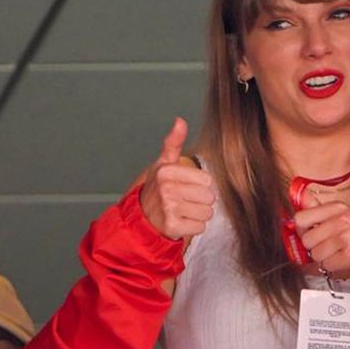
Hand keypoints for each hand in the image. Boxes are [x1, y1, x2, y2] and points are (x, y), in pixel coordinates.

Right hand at [138, 118, 214, 239]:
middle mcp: (167, 189)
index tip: (184, 186)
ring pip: (206, 213)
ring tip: (182, 211)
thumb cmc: (156, 189)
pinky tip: (180, 222)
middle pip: (209, 197)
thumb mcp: (163, 164)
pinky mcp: (172, 226)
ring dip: (197, 215)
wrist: (140, 217)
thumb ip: (173, 143)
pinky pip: (200, 227)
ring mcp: (169, 208)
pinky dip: (193, 227)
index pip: (207, 180)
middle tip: (183, 200)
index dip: (199, 185)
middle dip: (199, 201)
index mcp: (167, 171)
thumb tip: (180, 121)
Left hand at [293, 198, 349, 279]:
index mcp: (338, 208)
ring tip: (339, 255)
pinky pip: (327, 266)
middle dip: (314, 249)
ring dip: (325, 260)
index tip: (308, 234)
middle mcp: (343, 220)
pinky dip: (333, 269)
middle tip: (329, 248)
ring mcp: (348, 238)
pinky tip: (344, 263)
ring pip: (316, 255)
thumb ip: (322, 210)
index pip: (301, 218)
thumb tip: (301, 199)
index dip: (301, 231)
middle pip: (306, 240)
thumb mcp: (347, 216)